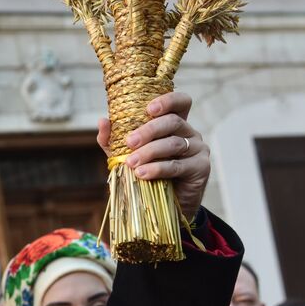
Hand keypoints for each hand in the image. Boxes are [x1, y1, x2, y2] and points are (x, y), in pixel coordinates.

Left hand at [97, 91, 209, 219]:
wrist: (164, 205)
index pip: (181, 102)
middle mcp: (190, 133)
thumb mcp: (126, 154)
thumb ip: (114, 140)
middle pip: (173, 122)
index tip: (148, 109)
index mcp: (175, 125)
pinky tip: (142, 173)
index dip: (168, 101)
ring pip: (174, 144)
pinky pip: (177, 165)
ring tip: (131, 163)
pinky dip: (157, 169)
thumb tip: (103, 121)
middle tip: (129, 142)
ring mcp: (198, 150)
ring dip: (149, 152)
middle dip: (149, 130)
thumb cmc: (146, 173)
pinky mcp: (201, 168)